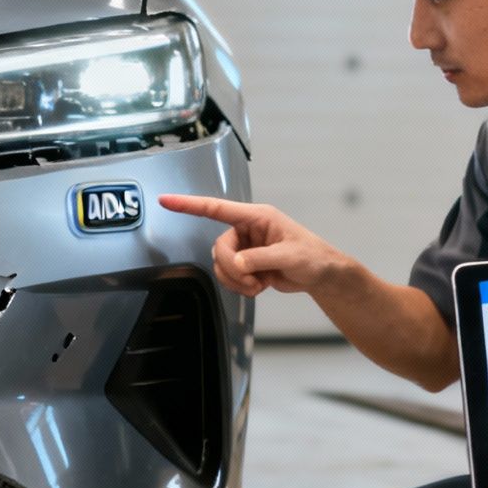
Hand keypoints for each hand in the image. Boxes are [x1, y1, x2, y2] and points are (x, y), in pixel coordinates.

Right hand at [159, 194, 350, 297]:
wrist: (321, 275)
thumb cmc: (312, 256)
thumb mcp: (289, 256)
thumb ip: (259, 258)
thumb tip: (237, 264)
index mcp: (256, 217)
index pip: (216, 209)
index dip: (189, 205)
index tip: (166, 201)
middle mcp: (247, 230)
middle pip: (218, 247)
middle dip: (231, 268)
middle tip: (250, 279)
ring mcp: (246, 248)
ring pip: (221, 264)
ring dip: (236, 280)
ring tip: (258, 284)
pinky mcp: (247, 265)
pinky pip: (229, 277)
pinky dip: (241, 287)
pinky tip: (259, 287)